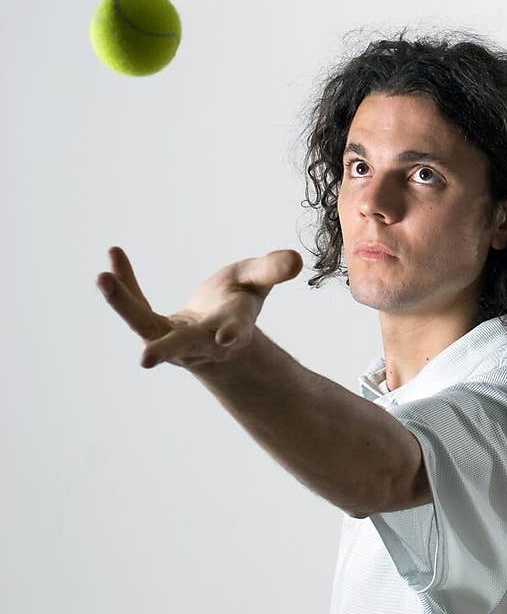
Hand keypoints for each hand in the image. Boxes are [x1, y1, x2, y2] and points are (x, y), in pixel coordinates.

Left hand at [95, 245, 302, 370]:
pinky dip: (124, 282)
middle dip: (165, 349)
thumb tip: (296, 259)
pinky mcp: (151, 327)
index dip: (231, 332)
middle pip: (180, 345)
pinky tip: (113, 254)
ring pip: (144, 325)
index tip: (226, 336)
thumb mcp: (257, 282)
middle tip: (145, 359)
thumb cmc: (238, 304)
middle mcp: (199, 339)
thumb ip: (272, 270)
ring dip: (123, 304)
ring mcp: (171, 337)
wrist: (215, 334)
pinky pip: (134, 303)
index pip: (232, 330)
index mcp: (231, 327)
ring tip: (103, 278)